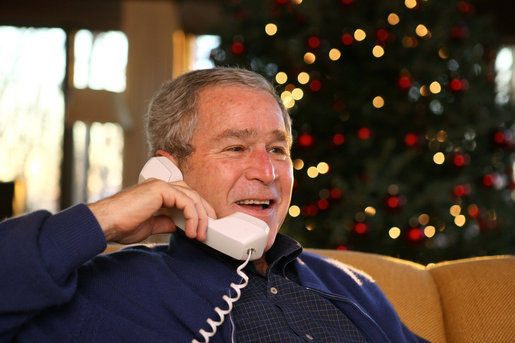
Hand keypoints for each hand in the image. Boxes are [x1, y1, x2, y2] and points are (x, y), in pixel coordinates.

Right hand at [87, 178, 216, 243]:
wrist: (105, 224)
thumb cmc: (120, 225)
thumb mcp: (149, 226)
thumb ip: (165, 223)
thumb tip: (178, 225)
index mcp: (157, 193)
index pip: (185, 198)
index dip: (197, 212)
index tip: (202, 227)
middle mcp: (160, 186)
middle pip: (192, 195)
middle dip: (204, 213)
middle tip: (208, 230)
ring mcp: (160, 185)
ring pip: (192, 197)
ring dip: (200, 217)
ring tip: (199, 234)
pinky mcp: (160, 189)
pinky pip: (185, 201)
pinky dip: (192, 216)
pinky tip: (190, 230)